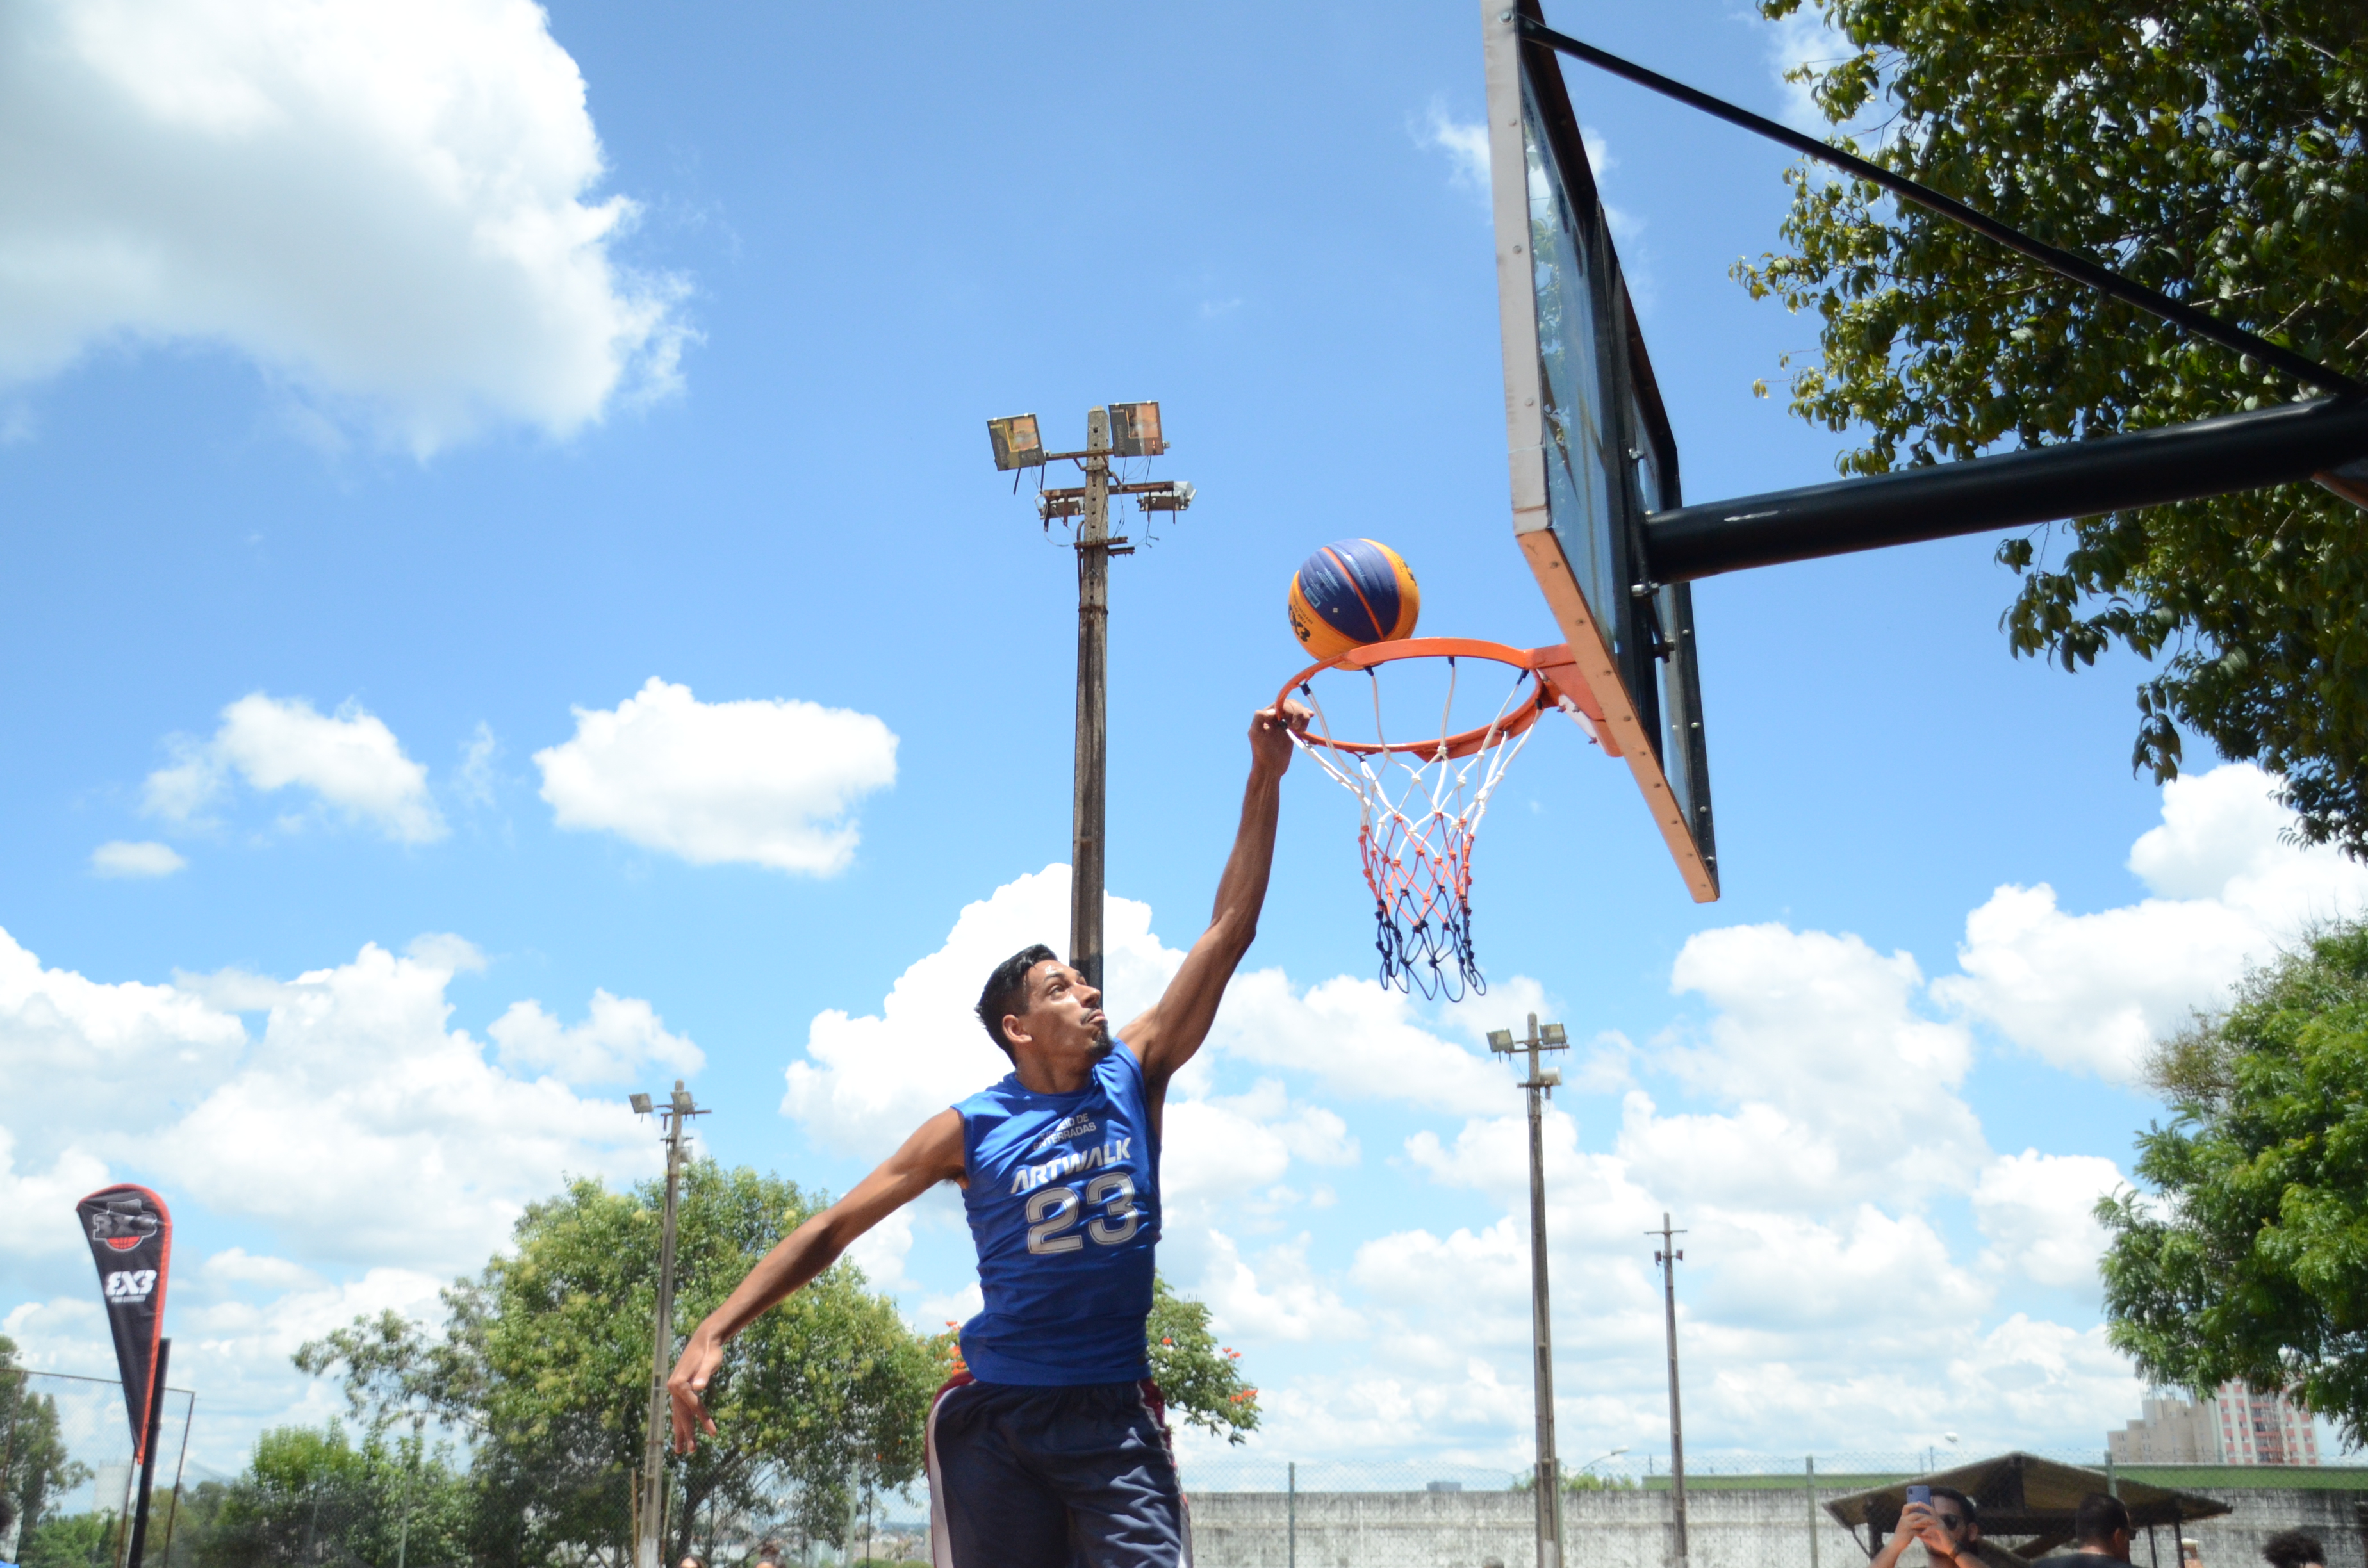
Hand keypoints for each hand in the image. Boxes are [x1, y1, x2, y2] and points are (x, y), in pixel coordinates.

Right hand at [666, 1325, 724, 1453]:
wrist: (705, 1339)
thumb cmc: (710, 1351)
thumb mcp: (711, 1361)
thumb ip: (704, 1373)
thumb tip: (699, 1386)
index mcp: (679, 1383)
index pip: (693, 1406)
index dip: (704, 1420)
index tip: (714, 1433)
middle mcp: (673, 1387)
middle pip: (682, 1414)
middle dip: (687, 1433)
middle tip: (691, 1451)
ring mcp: (675, 1389)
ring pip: (677, 1415)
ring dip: (680, 1432)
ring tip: (680, 1451)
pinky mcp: (679, 1389)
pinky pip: (679, 1410)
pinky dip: (680, 1422)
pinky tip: (680, 1432)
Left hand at [1251, 699, 1311, 774]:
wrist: (1270, 767)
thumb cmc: (1261, 752)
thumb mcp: (1255, 734)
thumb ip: (1259, 718)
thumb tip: (1273, 710)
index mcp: (1267, 715)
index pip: (1282, 703)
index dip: (1289, 709)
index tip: (1289, 723)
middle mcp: (1277, 716)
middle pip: (1292, 705)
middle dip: (1297, 713)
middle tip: (1295, 728)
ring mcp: (1286, 723)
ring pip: (1299, 710)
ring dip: (1303, 716)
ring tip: (1300, 730)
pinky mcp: (1293, 730)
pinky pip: (1303, 719)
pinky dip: (1307, 716)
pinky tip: (1311, 716)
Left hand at [1900, 1503, 1955, 1560]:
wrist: (1950, 1549)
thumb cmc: (1941, 1543)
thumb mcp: (1930, 1539)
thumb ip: (1923, 1535)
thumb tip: (1915, 1534)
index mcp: (1937, 1522)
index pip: (1930, 1511)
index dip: (1924, 1506)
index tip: (1917, 1502)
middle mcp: (1939, 1521)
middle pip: (1932, 1511)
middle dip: (1924, 1506)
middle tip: (1917, 1503)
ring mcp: (1942, 1525)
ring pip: (1931, 1518)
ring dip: (1922, 1520)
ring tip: (1915, 1523)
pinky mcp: (1943, 1530)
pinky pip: (1934, 1528)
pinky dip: (1928, 1530)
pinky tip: (1923, 1534)